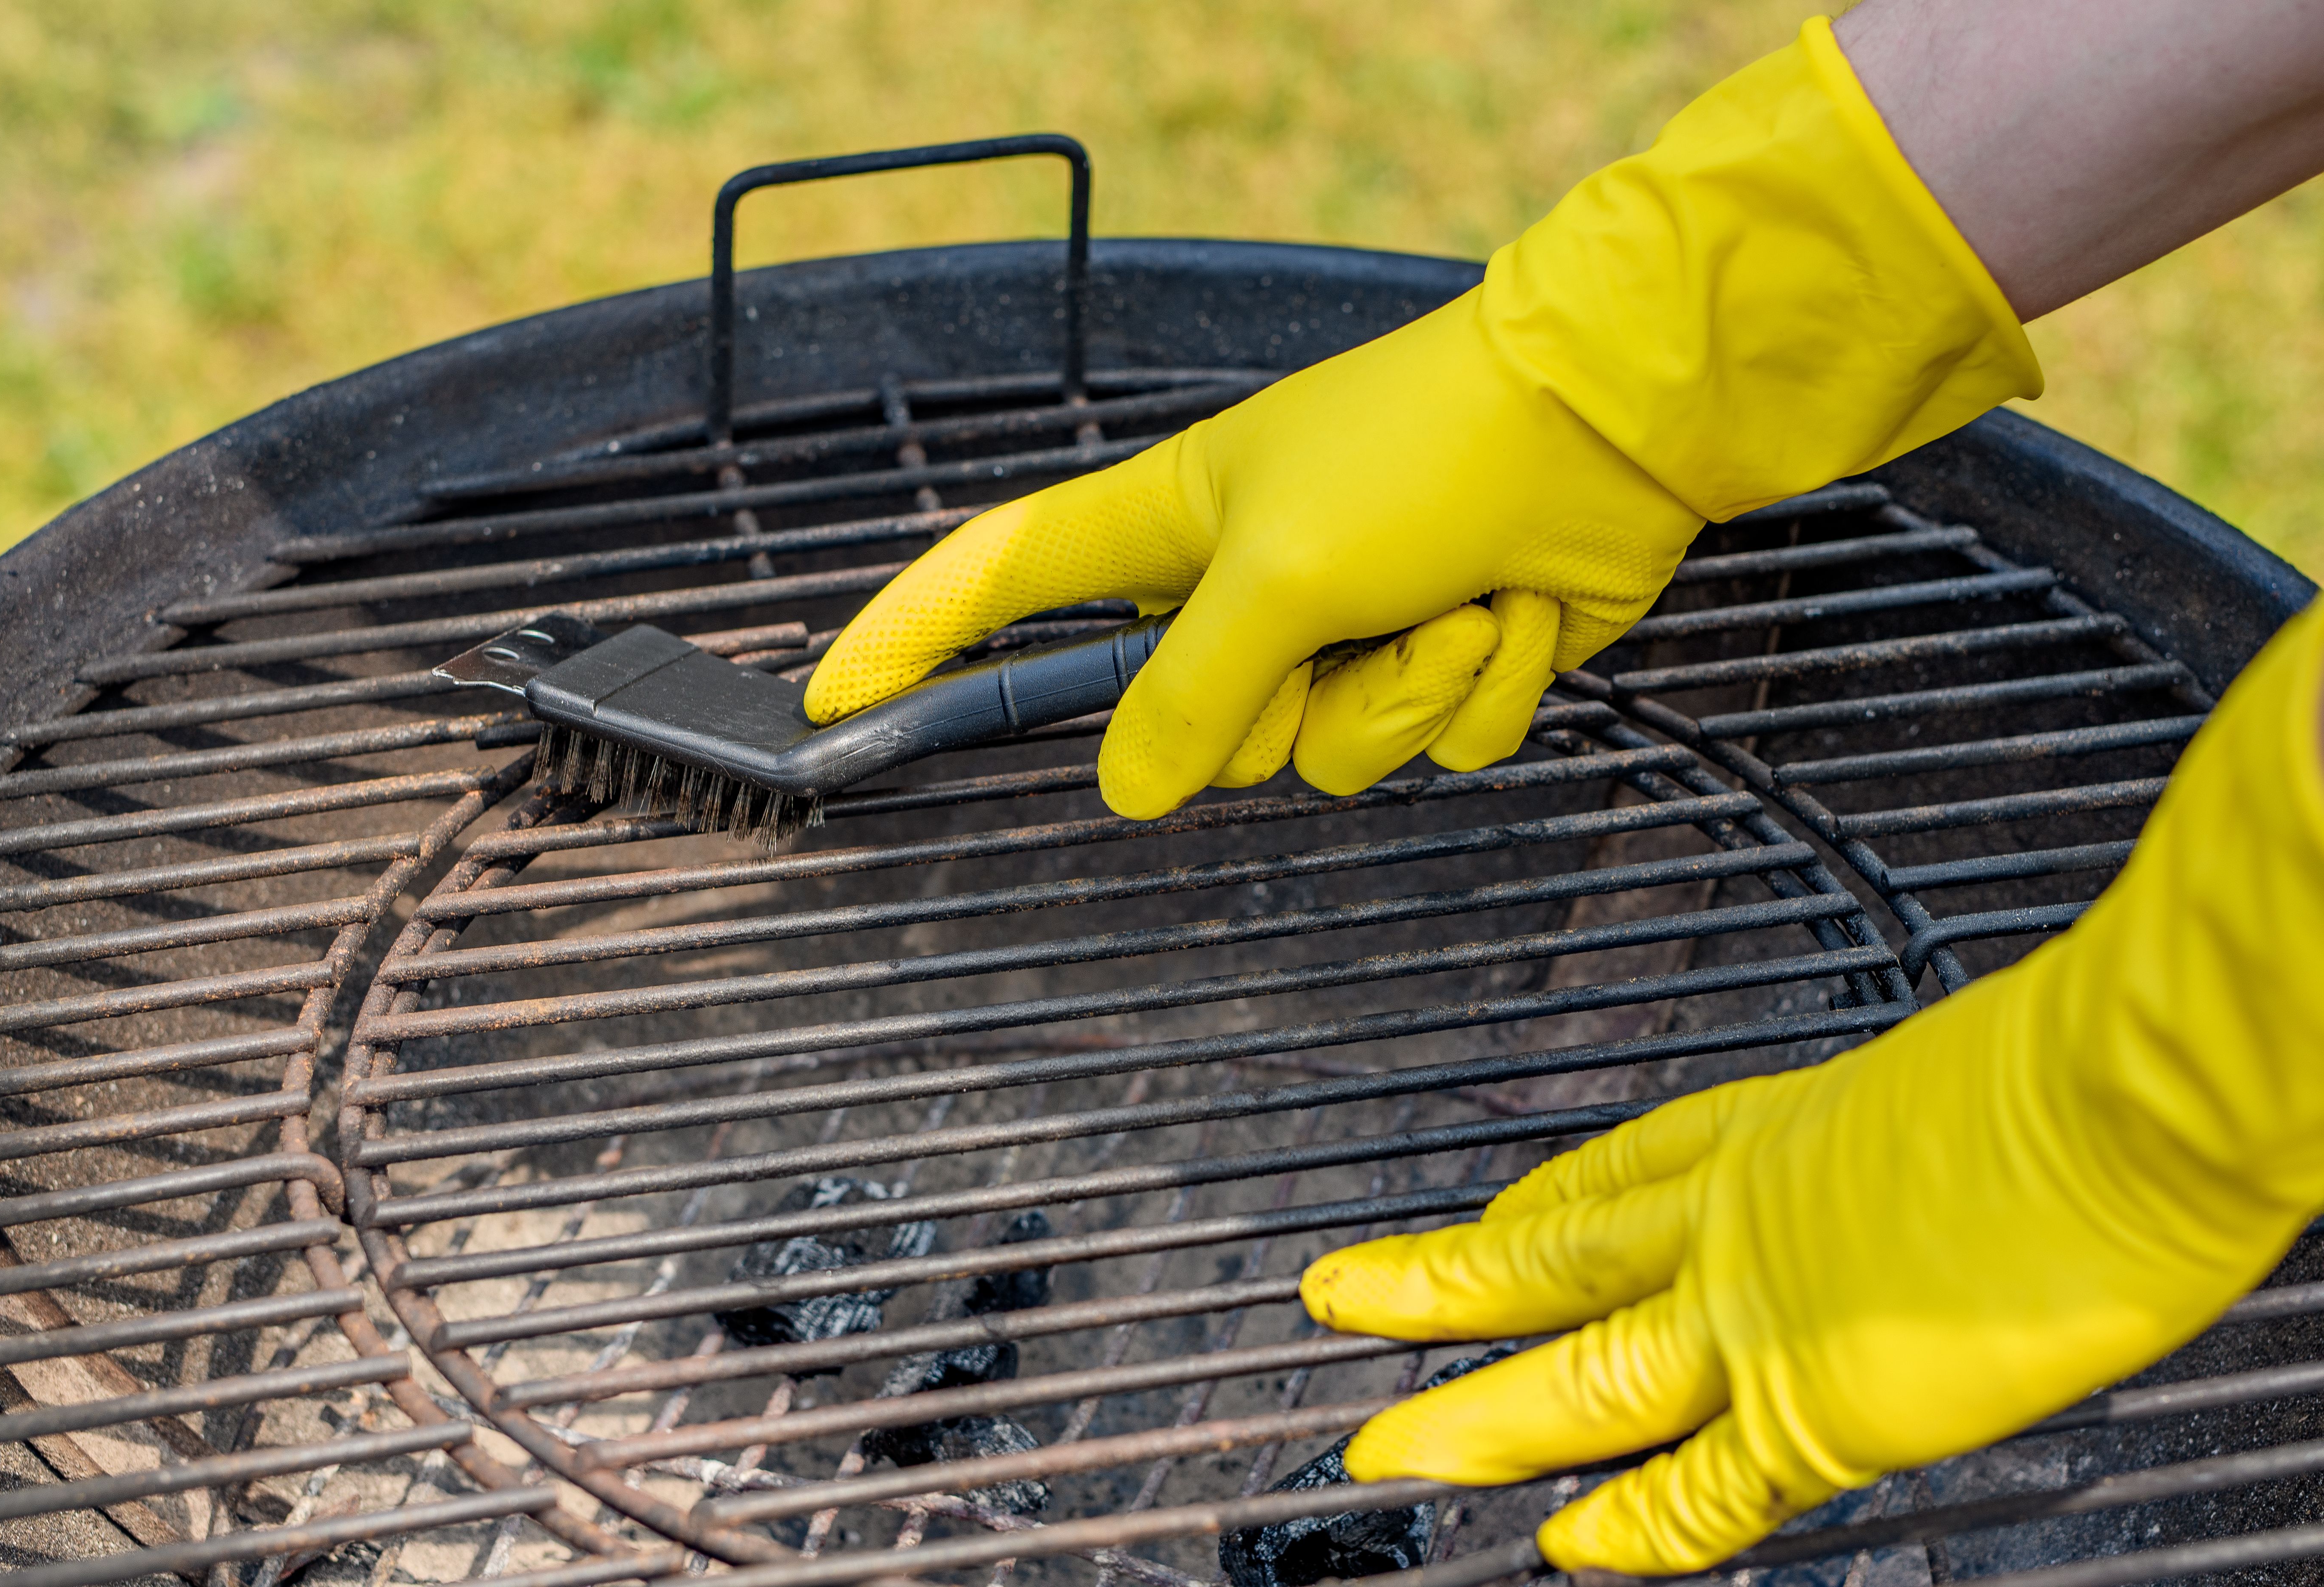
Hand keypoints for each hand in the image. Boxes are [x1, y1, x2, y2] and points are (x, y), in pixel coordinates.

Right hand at [807, 18, 2036, 819]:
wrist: (1613, 424)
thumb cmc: (1431, 449)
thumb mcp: (1282, 572)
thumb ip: (1191, 694)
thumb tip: (1131, 789)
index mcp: (1173, 527)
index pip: (1002, 584)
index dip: (913, 639)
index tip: (839, 701)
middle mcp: (1247, 585)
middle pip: (1198, 728)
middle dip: (1291, 702)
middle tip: (1351, 619)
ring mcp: (1345, 629)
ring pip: (1330, 755)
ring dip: (1408, 695)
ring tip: (1462, 602)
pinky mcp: (1435, 661)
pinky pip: (1433, 746)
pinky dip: (1482, 692)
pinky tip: (1517, 612)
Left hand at [1299, 597, 2323, 1574]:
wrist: (2135, 1090)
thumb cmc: (2093, 1062)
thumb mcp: (1965, 1081)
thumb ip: (1909, 1144)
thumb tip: (1946, 1165)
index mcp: (1783, 1126)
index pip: (1621, 1172)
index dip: (1536, 1206)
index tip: (1482, 1220)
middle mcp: (1746, 1214)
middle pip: (1551, 1257)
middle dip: (1439, 1285)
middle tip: (1340, 1297)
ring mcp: (1770, 1310)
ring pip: (1580, 1373)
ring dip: (1474, 1413)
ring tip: (1383, 1445)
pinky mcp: (1826, 1403)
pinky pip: (1706, 1487)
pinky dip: (1636, 1527)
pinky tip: (1572, 1551)